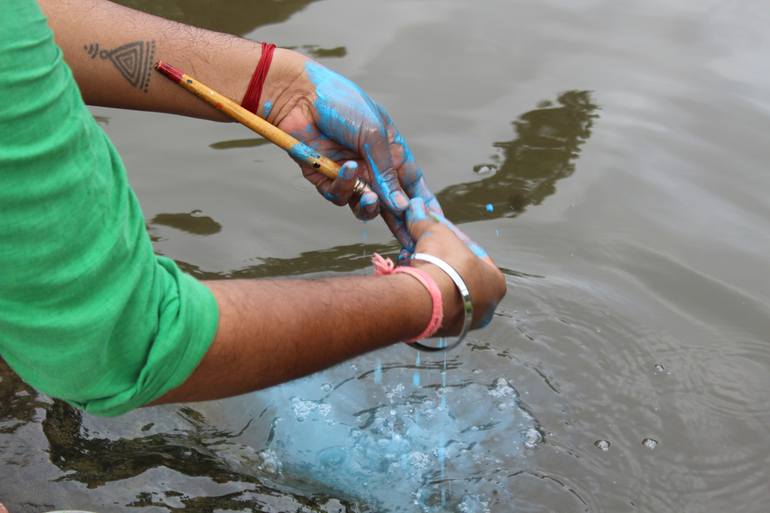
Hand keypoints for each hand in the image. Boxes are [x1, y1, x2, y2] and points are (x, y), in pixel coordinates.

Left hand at [262, 50, 442, 248]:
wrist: (300, 96)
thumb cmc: (343, 104)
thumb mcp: (374, 134)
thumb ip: (387, 173)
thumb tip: (401, 206)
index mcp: (391, 152)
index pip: (412, 184)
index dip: (424, 204)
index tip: (436, 224)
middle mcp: (372, 167)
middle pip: (391, 204)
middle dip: (401, 223)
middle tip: (410, 241)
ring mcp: (350, 175)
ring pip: (365, 206)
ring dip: (369, 206)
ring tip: (370, 197)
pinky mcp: (325, 179)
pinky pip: (339, 196)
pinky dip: (344, 187)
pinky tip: (344, 168)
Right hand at [405, 198, 505, 333]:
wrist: (427, 300)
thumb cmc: (443, 263)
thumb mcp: (436, 233)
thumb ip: (427, 222)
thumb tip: (415, 207)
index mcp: (496, 282)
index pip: (477, 258)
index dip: (457, 246)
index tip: (442, 239)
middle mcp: (487, 306)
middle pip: (464, 279)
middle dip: (446, 266)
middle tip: (428, 255)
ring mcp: (468, 322)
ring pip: (451, 297)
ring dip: (437, 283)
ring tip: (418, 270)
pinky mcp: (447, 333)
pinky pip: (438, 310)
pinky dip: (428, 298)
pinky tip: (415, 287)